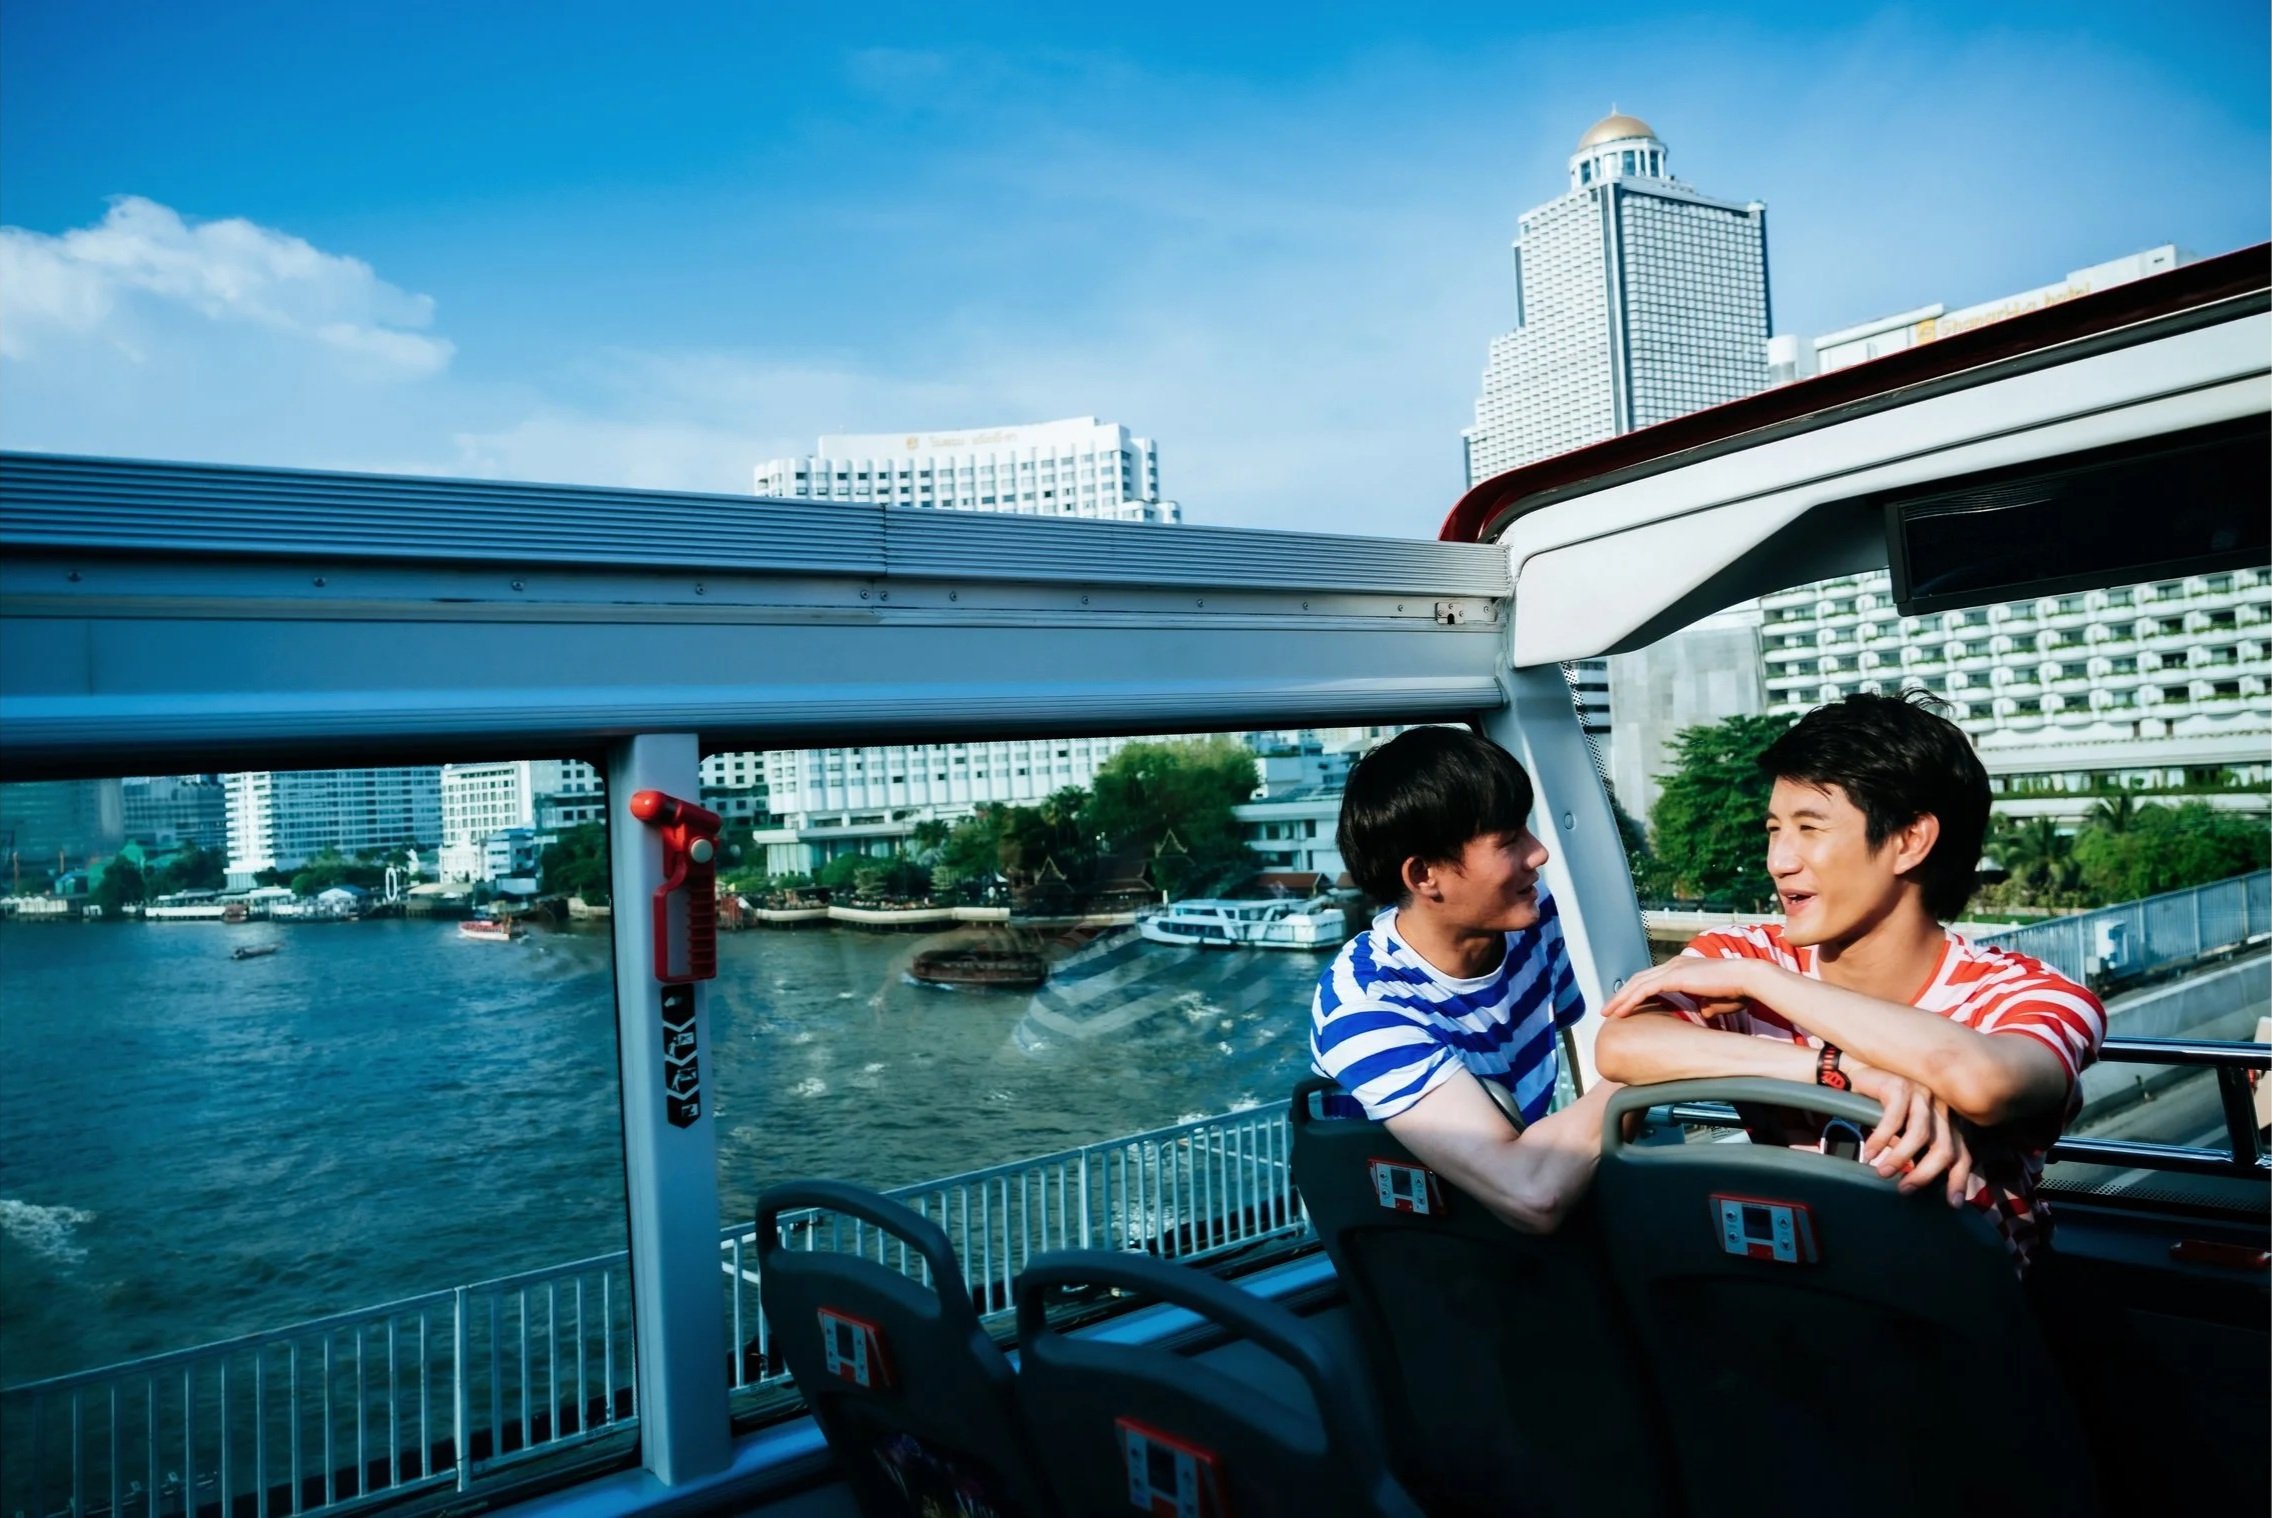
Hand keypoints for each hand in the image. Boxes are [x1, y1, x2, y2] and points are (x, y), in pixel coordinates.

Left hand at [1601, 957, 1771, 1019]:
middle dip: (1622, 994)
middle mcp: (1674, 964)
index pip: (1652, 978)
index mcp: (1683, 967)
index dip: (1637, 991)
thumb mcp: (1714, 1000)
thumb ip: (1704, 1005)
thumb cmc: (1737, 991)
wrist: (1747, 980)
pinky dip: (1630, 1000)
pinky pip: (1645, 989)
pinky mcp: (1674, 976)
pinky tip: (1620, 1011)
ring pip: (1637, 983)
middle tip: (1608, 1008)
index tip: (1626, 1004)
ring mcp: (1673, 968)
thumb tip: (1701, 1012)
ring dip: (1620, 998)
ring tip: (1608, 1012)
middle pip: (1639, 979)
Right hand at [1845, 1062, 1974, 1205]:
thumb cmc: (1882, 1104)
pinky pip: (1893, 1121)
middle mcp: (1941, 1107)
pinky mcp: (1901, 1087)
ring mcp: (1922, 1095)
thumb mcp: (1905, 1129)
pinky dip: (1879, 1140)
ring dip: (1899, 1158)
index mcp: (1947, 1119)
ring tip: (1882, 1172)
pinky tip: (1868, 1152)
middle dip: (1924, 1174)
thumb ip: (1916, 1148)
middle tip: (1905, 1189)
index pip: (1962, 1153)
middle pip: (1944, 1149)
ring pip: (1918, 1136)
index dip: (1959, 1179)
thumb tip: (1914, 1182)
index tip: (1952, 1203)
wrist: (1859, 1071)